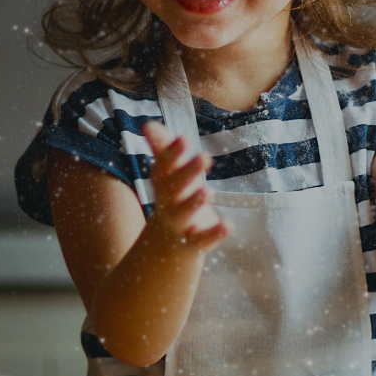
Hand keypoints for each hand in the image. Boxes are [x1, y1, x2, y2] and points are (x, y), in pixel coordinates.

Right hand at [142, 121, 229, 251]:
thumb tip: (147, 125)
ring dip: (194, 202)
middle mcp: (167, 204)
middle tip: (204, 156)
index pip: (163, 168)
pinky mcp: (193, 244)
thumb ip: (163, 152)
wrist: (162, 251)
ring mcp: (179, 225)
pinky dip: (214, 233)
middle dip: (187, 172)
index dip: (172, 154)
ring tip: (208, 191)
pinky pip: (202, 239)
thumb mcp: (167, 179)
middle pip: (173, 188)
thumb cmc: (171, 203)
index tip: (184, 138)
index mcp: (164, 186)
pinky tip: (228, 224)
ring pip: (183, 213)